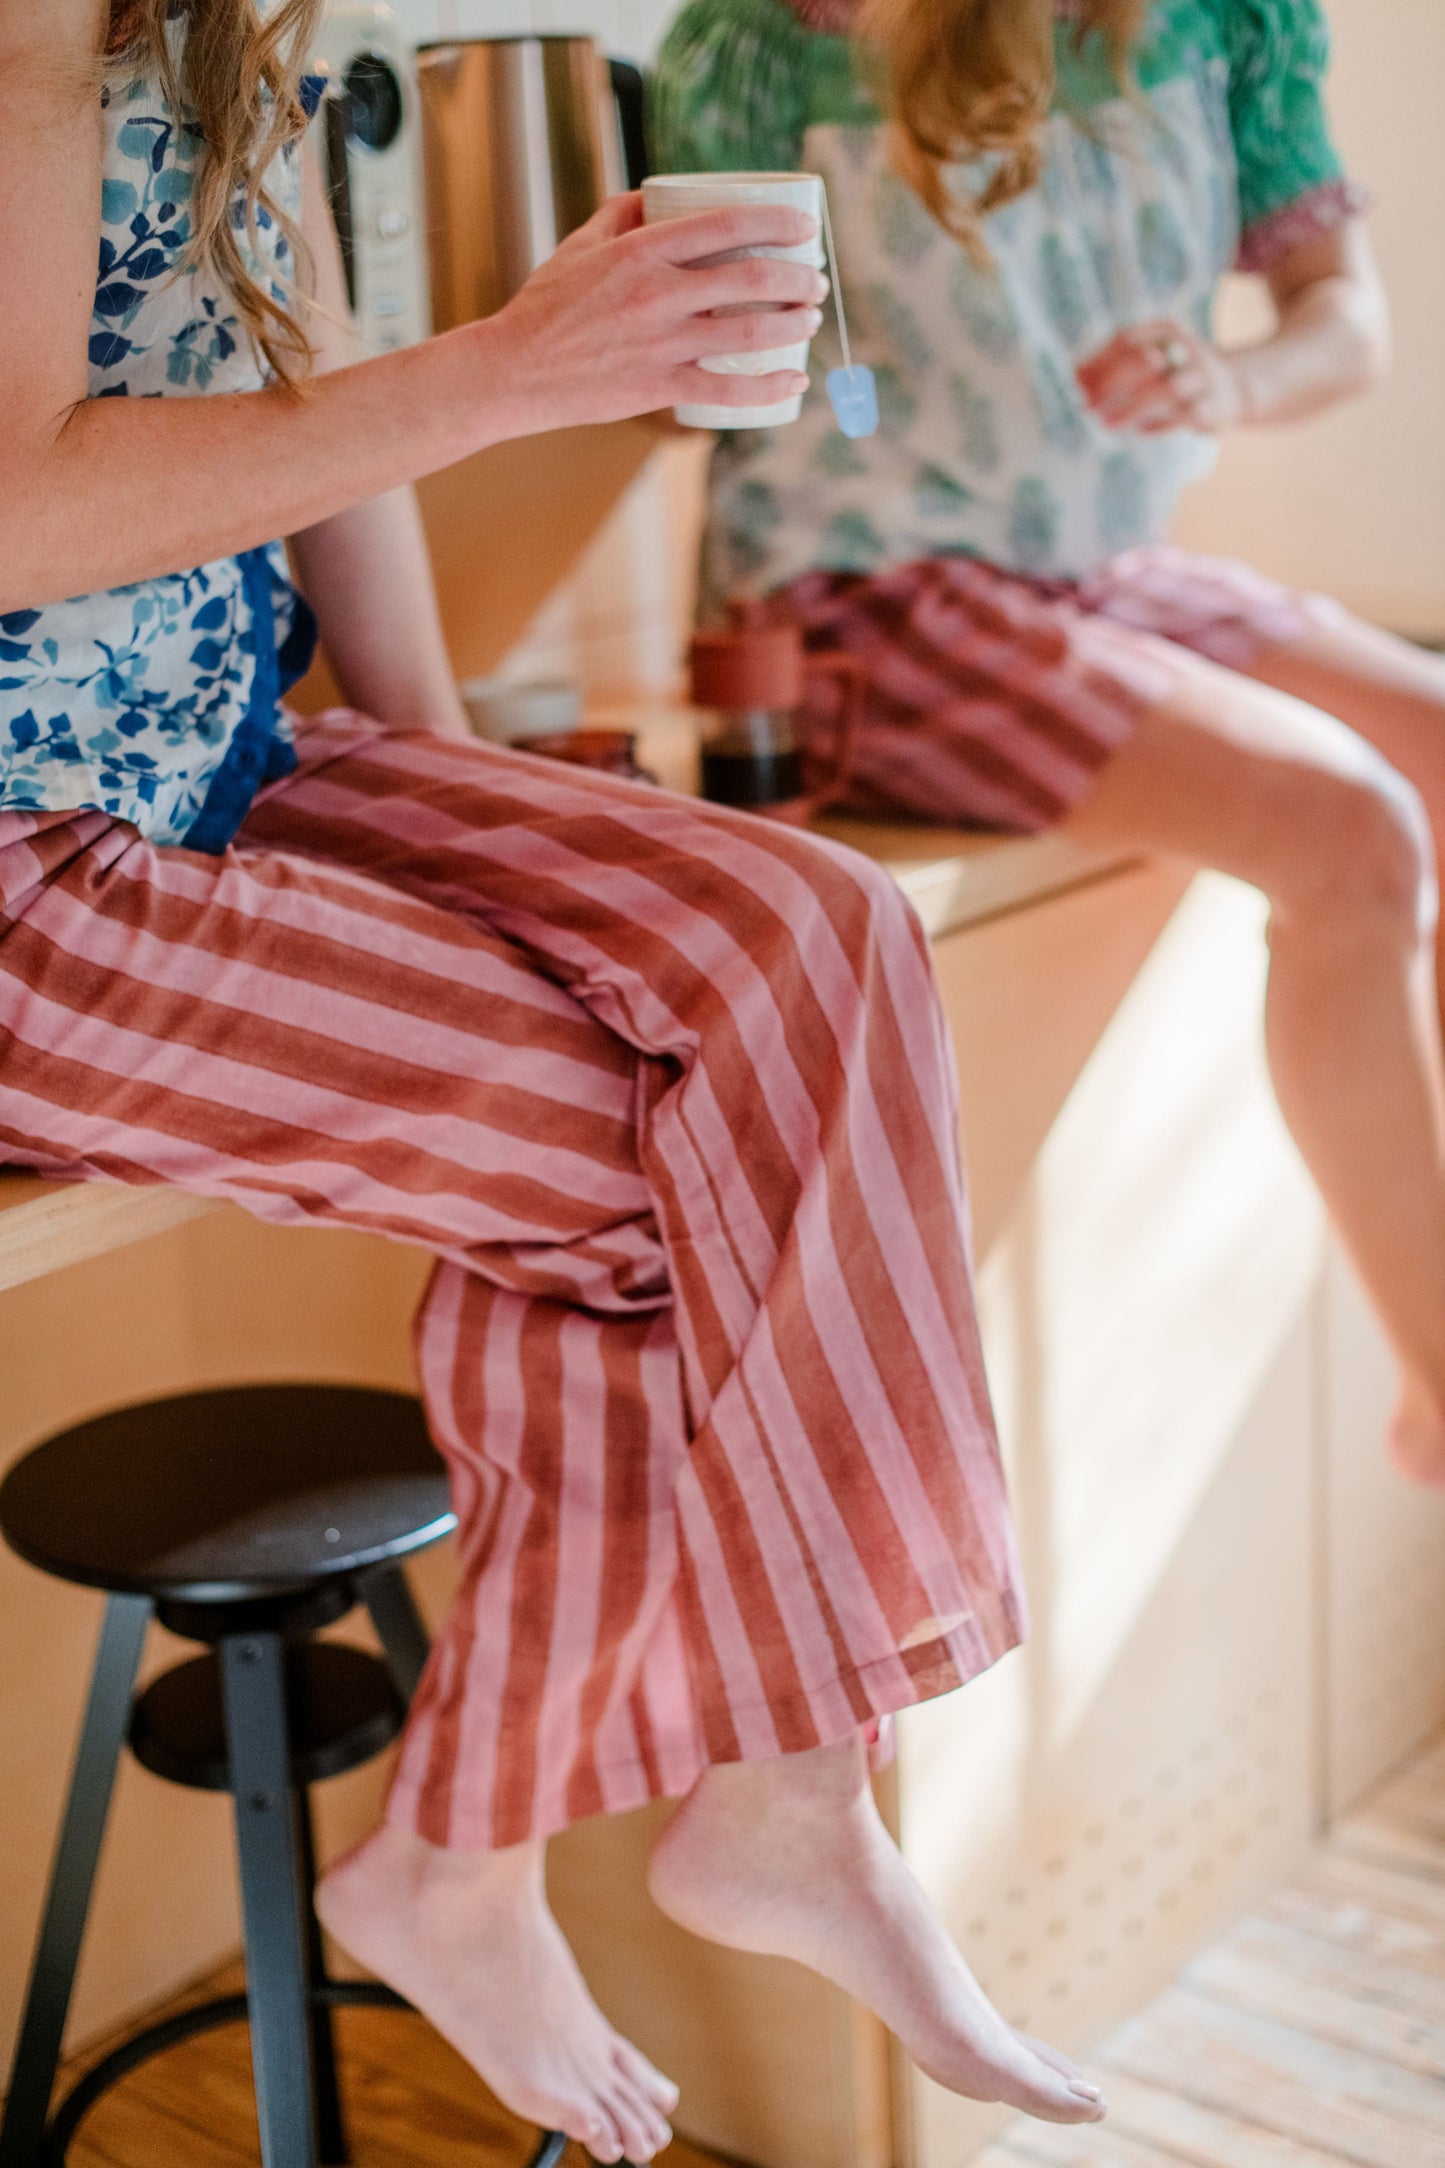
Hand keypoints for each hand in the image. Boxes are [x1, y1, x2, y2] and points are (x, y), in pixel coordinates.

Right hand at [470, 193, 827, 436]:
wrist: (516, 370)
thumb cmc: (547, 306)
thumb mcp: (579, 245)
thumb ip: (618, 214)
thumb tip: (653, 196)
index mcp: (643, 250)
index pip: (728, 224)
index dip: (778, 223)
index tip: (805, 229)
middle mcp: (659, 293)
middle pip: (752, 278)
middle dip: (798, 278)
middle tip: (815, 281)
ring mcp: (662, 343)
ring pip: (750, 332)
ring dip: (794, 325)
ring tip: (810, 320)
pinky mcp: (660, 387)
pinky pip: (729, 389)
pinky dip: (770, 387)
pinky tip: (794, 382)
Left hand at [1076, 319, 1242, 434]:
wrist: (1236, 387)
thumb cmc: (1178, 372)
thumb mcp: (1152, 357)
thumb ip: (1115, 363)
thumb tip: (1074, 375)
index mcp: (1168, 330)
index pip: (1127, 339)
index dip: (1098, 361)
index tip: (1075, 383)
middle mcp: (1188, 348)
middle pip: (1145, 360)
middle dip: (1111, 383)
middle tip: (1087, 405)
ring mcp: (1203, 378)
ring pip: (1166, 389)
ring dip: (1131, 408)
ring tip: (1106, 423)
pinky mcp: (1214, 407)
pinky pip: (1184, 416)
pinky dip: (1160, 424)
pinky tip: (1140, 431)